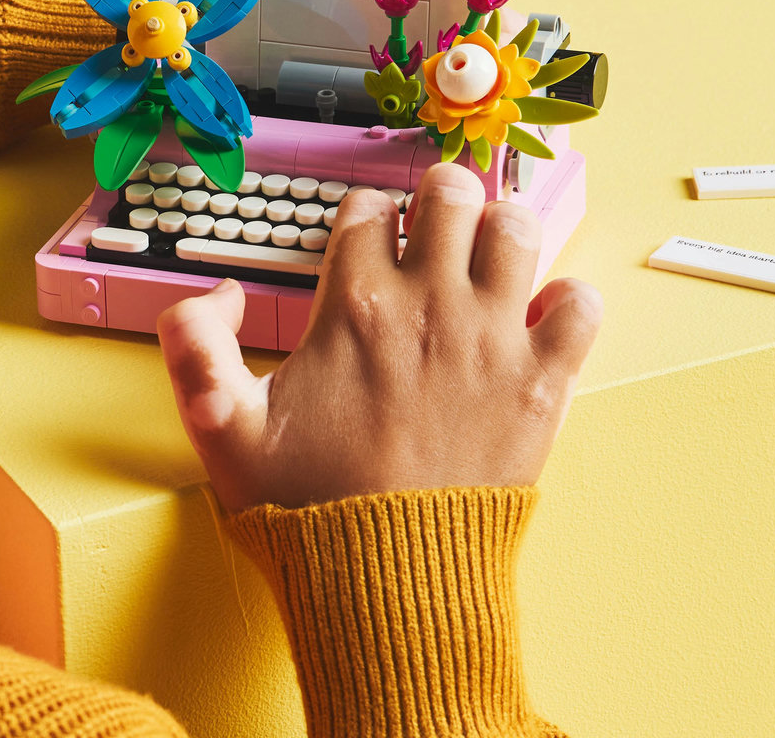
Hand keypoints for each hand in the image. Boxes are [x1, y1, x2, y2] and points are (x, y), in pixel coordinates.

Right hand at [156, 161, 601, 512]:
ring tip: (488, 255)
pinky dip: (568, 302)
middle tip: (435, 227)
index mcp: (357, 304)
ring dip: (502, 230)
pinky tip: (539, 317)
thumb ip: (193, 347)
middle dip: (439, 199)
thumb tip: (218, 297)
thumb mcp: (223, 429)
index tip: (369, 237)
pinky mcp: (542, 383)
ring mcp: (493, 340)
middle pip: (450, 194)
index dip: (365, 215)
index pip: (368, 208)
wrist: (388, 582)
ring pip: (516, 228)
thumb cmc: (310, 506)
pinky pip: (581, 307)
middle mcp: (430, 305)